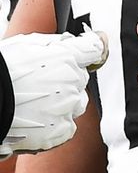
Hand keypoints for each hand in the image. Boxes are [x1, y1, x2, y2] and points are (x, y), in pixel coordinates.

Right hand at [0, 30, 107, 156]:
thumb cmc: (2, 71)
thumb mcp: (28, 45)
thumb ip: (57, 43)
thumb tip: (73, 42)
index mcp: (67, 57)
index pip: (94, 50)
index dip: (93, 48)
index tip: (93, 47)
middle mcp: (73, 81)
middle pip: (80, 79)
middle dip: (66, 79)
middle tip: (40, 83)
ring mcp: (67, 107)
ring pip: (77, 103)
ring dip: (63, 103)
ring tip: (34, 104)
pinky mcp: (59, 131)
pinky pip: (67, 127)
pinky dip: (56, 125)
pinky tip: (36, 120)